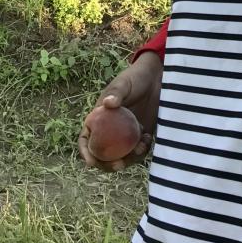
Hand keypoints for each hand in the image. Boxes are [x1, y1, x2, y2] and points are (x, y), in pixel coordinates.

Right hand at [78, 52, 161, 172]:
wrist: (156, 77)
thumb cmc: (135, 77)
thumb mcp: (123, 83)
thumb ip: (116, 93)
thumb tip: (108, 104)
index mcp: (99, 118)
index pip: (86, 138)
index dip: (85, 152)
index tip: (91, 162)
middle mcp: (110, 129)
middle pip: (103, 154)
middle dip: (108, 164)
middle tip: (118, 165)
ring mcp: (125, 135)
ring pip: (122, 156)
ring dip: (129, 158)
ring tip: (140, 147)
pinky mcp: (140, 136)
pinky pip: (138, 151)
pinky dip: (142, 150)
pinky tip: (147, 139)